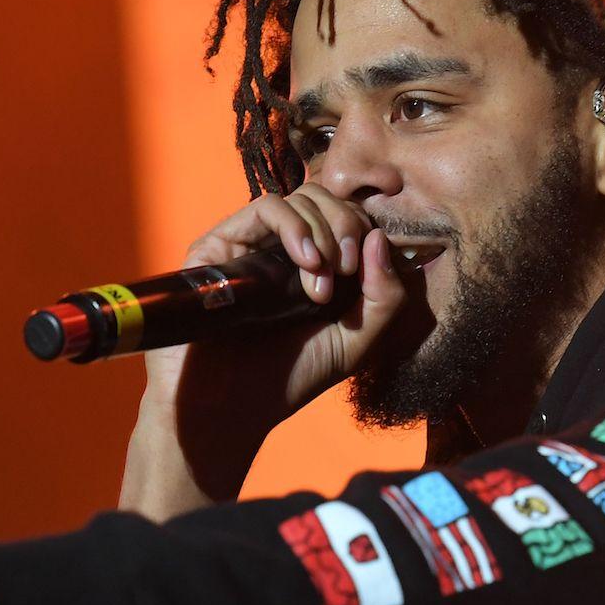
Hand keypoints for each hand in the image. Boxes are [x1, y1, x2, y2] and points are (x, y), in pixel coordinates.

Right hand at [145, 183, 408, 430]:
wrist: (229, 407)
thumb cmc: (288, 378)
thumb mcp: (354, 342)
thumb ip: (383, 297)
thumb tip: (380, 238)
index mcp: (317, 266)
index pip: (349, 219)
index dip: (365, 232)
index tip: (365, 272)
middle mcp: (283, 249)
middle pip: (328, 200)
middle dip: (348, 227)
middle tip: (347, 270)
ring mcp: (252, 243)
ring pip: (301, 198)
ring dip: (325, 230)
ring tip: (323, 278)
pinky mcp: (221, 243)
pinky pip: (266, 207)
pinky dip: (296, 226)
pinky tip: (307, 262)